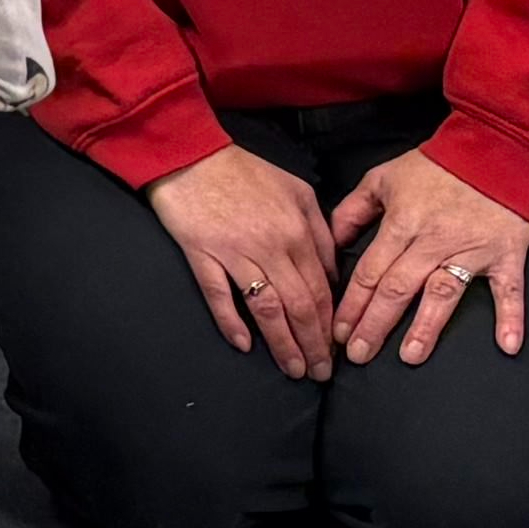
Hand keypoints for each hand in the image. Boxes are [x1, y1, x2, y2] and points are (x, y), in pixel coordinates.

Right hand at [148, 141, 340, 380]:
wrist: (191, 153)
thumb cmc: (245, 170)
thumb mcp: (298, 191)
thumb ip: (320, 232)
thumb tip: (332, 273)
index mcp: (297, 232)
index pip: (321, 290)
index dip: (331, 325)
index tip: (338, 350)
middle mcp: (271, 248)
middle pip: (300, 306)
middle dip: (314, 345)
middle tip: (321, 374)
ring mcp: (235, 253)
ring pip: (266, 308)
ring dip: (282, 344)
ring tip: (293, 370)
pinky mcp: (201, 254)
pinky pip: (218, 295)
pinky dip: (231, 323)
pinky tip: (243, 345)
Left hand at [330, 146, 528, 365]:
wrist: (498, 148)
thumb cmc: (438, 165)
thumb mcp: (384, 178)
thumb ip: (354, 211)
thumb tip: (334, 243)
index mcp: (402, 224)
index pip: (369, 272)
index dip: (351, 303)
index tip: (337, 331)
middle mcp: (433, 241)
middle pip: (398, 288)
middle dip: (375, 324)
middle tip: (358, 355)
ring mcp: (472, 249)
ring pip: (444, 292)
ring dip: (427, 327)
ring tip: (410, 356)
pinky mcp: (507, 254)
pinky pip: (510, 290)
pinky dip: (512, 317)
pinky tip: (508, 346)